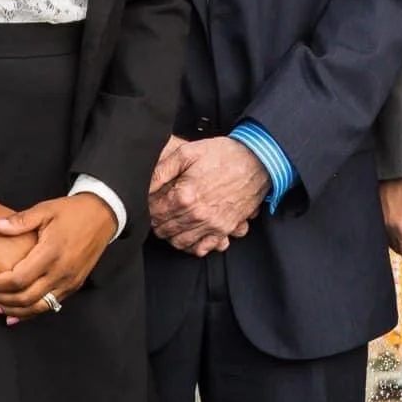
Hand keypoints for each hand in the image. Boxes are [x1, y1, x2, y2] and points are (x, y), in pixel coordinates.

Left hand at [0, 194, 117, 322]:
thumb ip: (20, 221)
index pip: (18, 279)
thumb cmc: (74, 212)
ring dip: (15, 310)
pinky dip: (32, 312)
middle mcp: (62, 271)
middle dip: (2, 298)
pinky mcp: (75, 285)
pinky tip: (18, 313)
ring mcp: (70, 281)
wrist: (103, 216)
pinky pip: (51, 306)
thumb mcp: (46, 209)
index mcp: (51, 252)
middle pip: (25, 298)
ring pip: (38, 307)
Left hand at [149, 136, 267, 255]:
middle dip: (157, 221)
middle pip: (164, 229)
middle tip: (160, 210)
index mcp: (184, 196)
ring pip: (179, 242)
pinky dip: (192, 245)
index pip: (153, 213)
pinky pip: (202, 248)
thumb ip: (162, 170)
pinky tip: (189, 234)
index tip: (151, 201)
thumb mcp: (188, 153)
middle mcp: (197, 215)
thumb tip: (143, 186)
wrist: (258, 160)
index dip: (148, 207)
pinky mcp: (225, 229)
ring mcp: (212, 224)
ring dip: (171, 234)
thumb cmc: (224, 155)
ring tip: (172, 222)